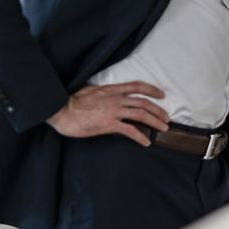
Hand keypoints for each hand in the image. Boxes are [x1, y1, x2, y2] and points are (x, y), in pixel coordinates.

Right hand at [45, 81, 168, 145]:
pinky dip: (140, 136)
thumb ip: (104, 93)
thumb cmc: (72, 102)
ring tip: (163, 128)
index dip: (152, 90)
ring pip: (141, 114)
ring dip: (155, 121)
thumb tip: (110, 96)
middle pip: (143, 102)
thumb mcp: (91, 91)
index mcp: (111, 90)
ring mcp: (113, 111)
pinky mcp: (109, 124)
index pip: (137, 86)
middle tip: (166, 117)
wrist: (61, 110)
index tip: (161, 94)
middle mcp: (115, 99)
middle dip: (158, 110)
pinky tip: (146, 142)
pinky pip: (129, 130)